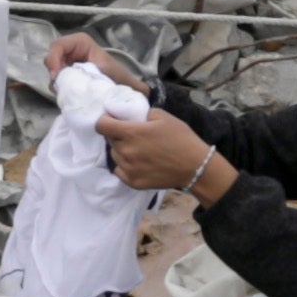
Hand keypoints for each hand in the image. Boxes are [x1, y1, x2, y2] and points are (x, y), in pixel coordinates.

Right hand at [49, 35, 144, 103]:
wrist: (121, 89)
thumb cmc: (120, 78)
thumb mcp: (122, 78)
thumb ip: (132, 83)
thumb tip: (145, 91)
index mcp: (82, 44)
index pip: (59, 45)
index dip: (54, 58)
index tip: (58, 75)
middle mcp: (72, 52)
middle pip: (51, 57)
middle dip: (53, 72)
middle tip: (59, 87)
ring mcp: (67, 65)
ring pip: (52, 71)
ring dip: (56, 83)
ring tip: (66, 94)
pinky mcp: (66, 78)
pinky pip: (55, 82)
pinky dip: (59, 89)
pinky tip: (68, 96)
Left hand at [101, 108, 221, 200]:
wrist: (195, 166)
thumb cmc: (181, 138)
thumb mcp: (163, 116)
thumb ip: (142, 114)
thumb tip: (132, 116)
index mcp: (131, 133)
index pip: (101, 126)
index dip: (105, 120)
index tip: (112, 120)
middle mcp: (126, 152)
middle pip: (110, 140)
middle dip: (117, 135)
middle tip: (132, 134)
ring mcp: (128, 169)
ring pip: (115, 155)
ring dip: (122, 150)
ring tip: (138, 149)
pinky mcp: (133, 182)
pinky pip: (120, 170)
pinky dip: (125, 165)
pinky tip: (138, 162)